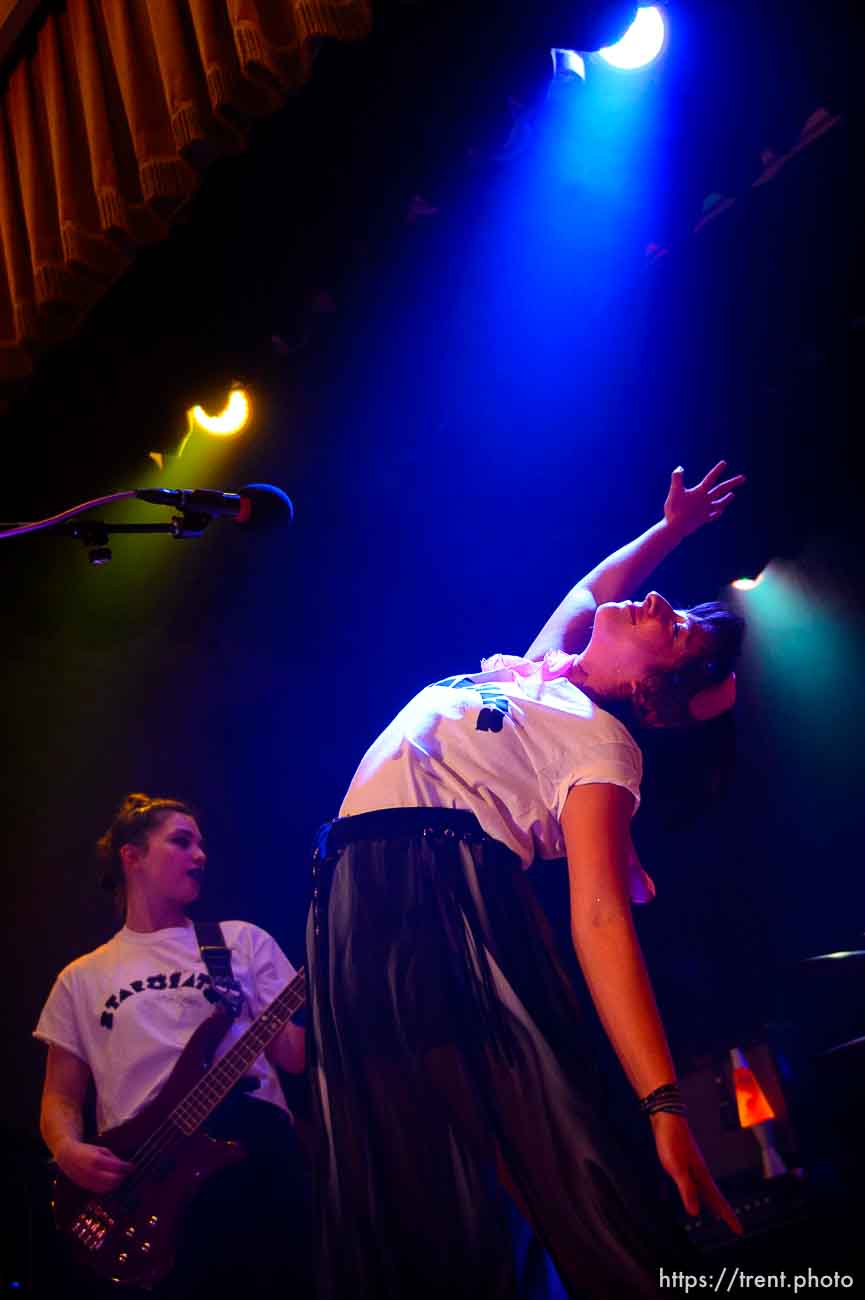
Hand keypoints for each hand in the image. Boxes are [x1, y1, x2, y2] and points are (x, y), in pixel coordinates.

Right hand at [55, 1137, 133, 1192]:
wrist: (68, 1157)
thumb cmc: (87, 1151)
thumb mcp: (101, 1149)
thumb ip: (113, 1158)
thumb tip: (124, 1166)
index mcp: (98, 1160)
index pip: (117, 1167)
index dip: (127, 1168)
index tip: (132, 1167)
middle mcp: (93, 1172)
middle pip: (114, 1180)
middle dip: (123, 1177)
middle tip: (127, 1173)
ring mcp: (89, 1181)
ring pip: (108, 1187)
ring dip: (116, 1183)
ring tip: (120, 1177)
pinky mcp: (86, 1187)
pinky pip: (100, 1191)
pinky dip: (108, 1188)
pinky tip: (111, 1182)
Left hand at [650, 1111, 742, 1235]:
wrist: (666, 1115)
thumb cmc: (671, 1139)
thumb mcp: (676, 1167)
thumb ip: (686, 1189)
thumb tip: (694, 1212)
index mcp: (701, 1174)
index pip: (717, 1200)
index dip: (728, 1216)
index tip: (740, 1230)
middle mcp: (700, 1170)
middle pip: (714, 1196)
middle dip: (723, 1211)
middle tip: (733, 1226)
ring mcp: (693, 1164)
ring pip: (705, 1188)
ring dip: (712, 1202)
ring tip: (717, 1214)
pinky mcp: (684, 1159)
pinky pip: (696, 1181)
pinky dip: (699, 1192)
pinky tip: (694, 1191)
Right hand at [663, 461, 744, 538]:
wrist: (675, 528)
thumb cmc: (674, 509)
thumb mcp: (674, 491)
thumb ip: (677, 478)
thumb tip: (680, 467)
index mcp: (700, 493)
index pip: (710, 479)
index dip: (717, 470)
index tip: (724, 463)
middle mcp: (706, 501)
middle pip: (721, 490)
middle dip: (733, 483)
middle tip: (743, 478)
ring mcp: (706, 511)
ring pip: (719, 503)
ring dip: (727, 499)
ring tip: (733, 495)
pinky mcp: (702, 520)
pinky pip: (712, 516)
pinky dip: (717, 513)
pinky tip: (720, 511)